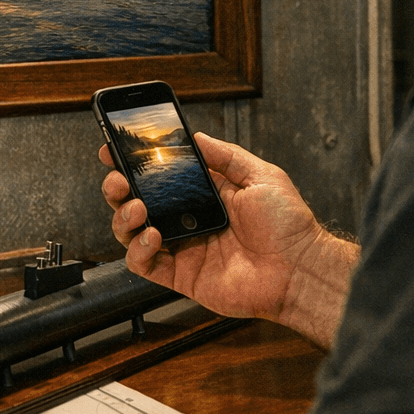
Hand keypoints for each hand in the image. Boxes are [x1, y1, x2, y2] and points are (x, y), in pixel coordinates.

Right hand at [100, 132, 356, 346]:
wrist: (299, 269)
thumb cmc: (288, 225)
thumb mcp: (260, 176)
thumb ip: (226, 156)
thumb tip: (196, 136)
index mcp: (206, 195)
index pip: (160, 177)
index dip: (134, 164)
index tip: (114, 151)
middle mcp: (189, 220)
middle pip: (138, 202)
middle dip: (120, 188)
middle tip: (119, 179)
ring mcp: (183, 248)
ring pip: (132, 233)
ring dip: (124, 217)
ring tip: (138, 208)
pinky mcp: (181, 276)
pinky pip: (144, 264)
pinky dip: (138, 249)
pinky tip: (153, 235)